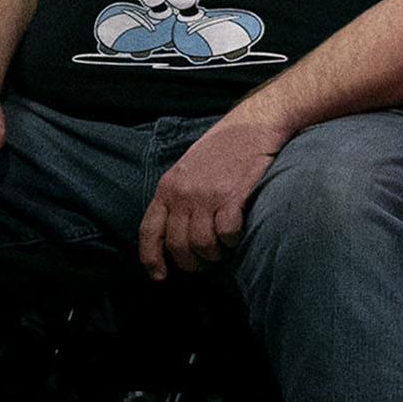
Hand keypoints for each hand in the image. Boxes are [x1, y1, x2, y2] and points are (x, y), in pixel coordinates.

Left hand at [140, 115, 282, 277]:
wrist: (252, 125)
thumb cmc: (224, 148)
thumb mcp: (188, 169)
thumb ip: (179, 195)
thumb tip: (177, 229)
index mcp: (167, 188)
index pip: (149, 231)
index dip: (152, 258)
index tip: (160, 275)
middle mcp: (183, 194)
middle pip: (178, 245)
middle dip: (191, 262)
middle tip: (204, 264)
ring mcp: (206, 196)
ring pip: (202, 244)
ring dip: (214, 255)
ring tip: (223, 251)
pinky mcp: (232, 196)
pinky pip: (226, 233)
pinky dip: (232, 241)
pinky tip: (237, 237)